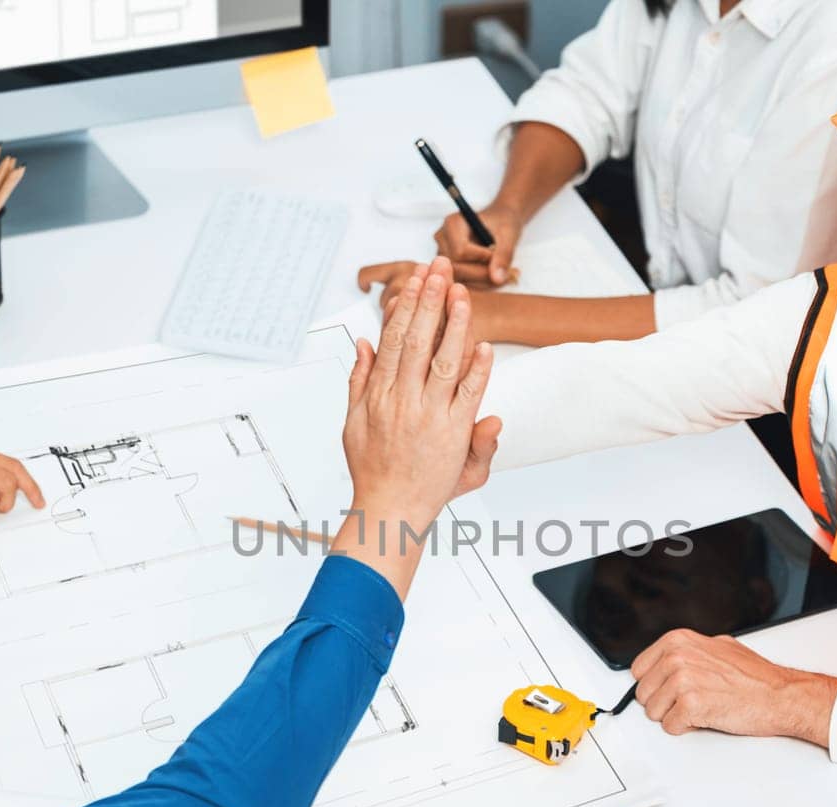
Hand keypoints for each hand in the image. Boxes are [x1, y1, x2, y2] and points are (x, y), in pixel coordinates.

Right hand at [337, 257, 501, 593]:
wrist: (389, 509)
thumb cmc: (372, 469)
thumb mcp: (353, 421)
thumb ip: (359, 380)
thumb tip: (363, 343)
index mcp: (378, 394)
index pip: (395, 338)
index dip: (407, 305)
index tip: (417, 278)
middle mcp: (402, 401)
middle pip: (418, 340)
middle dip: (430, 300)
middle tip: (440, 268)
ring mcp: (428, 416)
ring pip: (444, 360)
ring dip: (455, 324)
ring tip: (463, 293)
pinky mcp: (452, 435)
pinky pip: (468, 395)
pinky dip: (477, 370)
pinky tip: (483, 344)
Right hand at [433, 203, 522, 287]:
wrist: (499, 224)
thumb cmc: (503, 223)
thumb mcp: (508, 235)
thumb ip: (503, 255)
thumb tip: (497, 279)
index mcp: (452, 224)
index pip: (460, 251)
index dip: (482, 258)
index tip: (498, 254)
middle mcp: (443, 241)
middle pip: (457, 268)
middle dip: (484, 274)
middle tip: (508, 272)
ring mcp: (444, 257)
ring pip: (460, 280)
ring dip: (486, 282)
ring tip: (507, 274)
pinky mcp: (450, 270)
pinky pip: (464, 284)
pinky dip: (483, 284)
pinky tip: (497, 276)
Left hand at [630, 628, 836, 741]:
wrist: (780, 695)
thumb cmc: (754, 677)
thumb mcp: (717, 647)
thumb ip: (689, 651)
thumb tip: (668, 659)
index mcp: (678, 640)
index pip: (639, 670)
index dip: (656, 685)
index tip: (669, 689)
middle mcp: (677, 657)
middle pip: (643, 693)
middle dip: (664, 702)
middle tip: (691, 700)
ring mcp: (682, 680)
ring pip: (653, 712)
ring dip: (675, 716)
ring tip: (702, 707)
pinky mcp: (691, 705)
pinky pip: (670, 727)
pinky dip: (687, 728)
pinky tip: (706, 717)